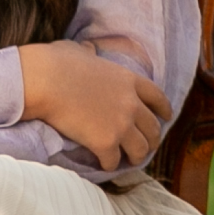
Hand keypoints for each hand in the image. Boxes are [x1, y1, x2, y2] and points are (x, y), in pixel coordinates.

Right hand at [18, 39, 176, 171]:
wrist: (46, 81)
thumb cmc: (58, 63)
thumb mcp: (83, 51)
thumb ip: (90, 53)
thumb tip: (85, 49)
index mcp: (129, 80)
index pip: (157, 97)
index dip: (164, 109)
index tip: (167, 117)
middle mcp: (132, 104)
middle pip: (153, 127)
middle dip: (153, 139)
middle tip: (149, 146)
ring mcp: (121, 124)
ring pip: (140, 149)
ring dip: (137, 156)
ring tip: (131, 161)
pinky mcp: (105, 142)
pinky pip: (114, 161)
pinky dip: (110, 165)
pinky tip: (106, 165)